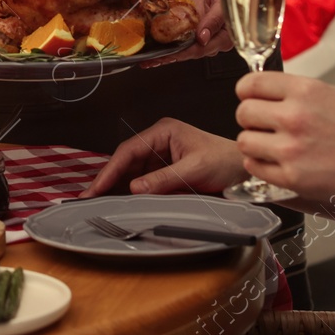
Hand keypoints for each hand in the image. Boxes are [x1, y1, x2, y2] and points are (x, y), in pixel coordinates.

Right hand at [82, 117, 246, 196]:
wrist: (245, 171)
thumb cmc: (226, 161)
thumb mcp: (195, 169)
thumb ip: (164, 178)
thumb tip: (135, 188)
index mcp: (163, 131)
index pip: (129, 150)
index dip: (111, 169)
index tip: (98, 186)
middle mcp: (159, 142)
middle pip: (126, 161)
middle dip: (108, 179)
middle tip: (89, 197)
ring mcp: (161, 157)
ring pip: (132, 173)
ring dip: (117, 187)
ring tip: (98, 202)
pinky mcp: (166, 172)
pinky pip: (143, 182)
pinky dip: (131, 192)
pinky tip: (119, 202)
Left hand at [138, 0, 232, 67]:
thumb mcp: (221, 4)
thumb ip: (213, 21)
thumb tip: (203, 38)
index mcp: (223, 39)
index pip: (201, 50)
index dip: (183, 53)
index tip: (169, 54)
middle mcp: (212, 42)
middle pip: (189, 53)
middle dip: (169, 57)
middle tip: (151, 60)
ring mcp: (200, 38)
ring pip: (182, 49)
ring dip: (165, 54)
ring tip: (148, 60)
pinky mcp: (192, 32)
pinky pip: (179, 40)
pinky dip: (167, 45)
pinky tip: (154, 50)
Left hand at [235, 71, 334, 202]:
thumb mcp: (331, 93)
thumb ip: (295, 91)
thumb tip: (266, 92)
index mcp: (304, 91)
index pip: (250, 84)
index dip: (247, 92)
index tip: (250, 98)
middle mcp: (293, 117)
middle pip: (243, 113)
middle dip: (251, 119)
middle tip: (264, 125)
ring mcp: (291, 149)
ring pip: (244, 141)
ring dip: (254, 143)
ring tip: (272, 145)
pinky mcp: (291, 177)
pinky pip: (254, 167)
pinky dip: (261, 165)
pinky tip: (277, 162)